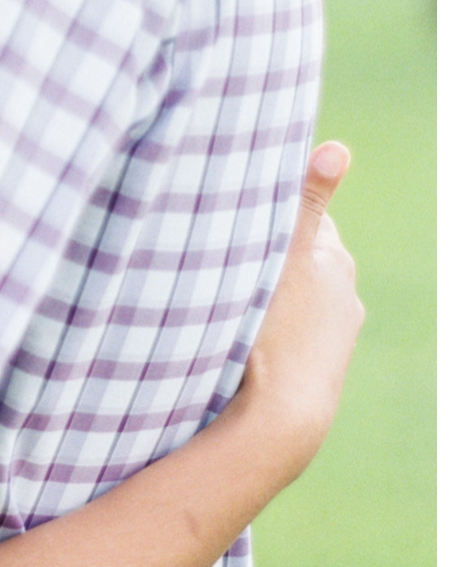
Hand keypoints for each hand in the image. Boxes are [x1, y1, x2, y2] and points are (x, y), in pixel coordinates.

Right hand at [231, 141, 362, 479]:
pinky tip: (243, 337)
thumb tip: (338, 148)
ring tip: (226, 298)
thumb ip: (307, 200)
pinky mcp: (317, 369)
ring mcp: (333, 337)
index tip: (237, 216)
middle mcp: (343, 297)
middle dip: (268, 254)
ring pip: (293, 299)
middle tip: (223, 252)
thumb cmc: (273, 330)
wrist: (281, 417)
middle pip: (299, 259)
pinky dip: (271, 329)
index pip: (303, 220)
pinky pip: (290, 334)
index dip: (269, 215)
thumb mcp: (287, 254)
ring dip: (268, 294)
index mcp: (335, 262)